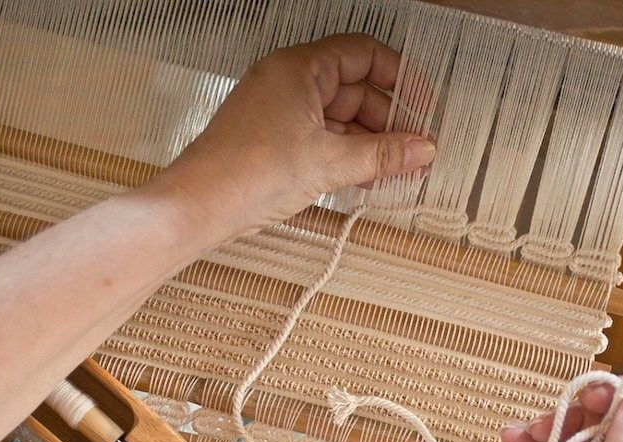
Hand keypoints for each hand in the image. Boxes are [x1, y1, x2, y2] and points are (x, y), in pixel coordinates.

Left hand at [144, 34, 435, 238]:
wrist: (199, 206)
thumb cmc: (247, 171)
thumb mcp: (329, 162)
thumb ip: (382, 154)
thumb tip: (422, 148)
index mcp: (300, 68)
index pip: (363, 54)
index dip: (399, 78)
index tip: (423, 107)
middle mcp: (289, 83)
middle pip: (355, 88)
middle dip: (388, 119)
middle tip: (416, 148)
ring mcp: (281, 112)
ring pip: (340, 117)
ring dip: (370, 143)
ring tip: (398, 171)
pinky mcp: (275, 141)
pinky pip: (322, 138)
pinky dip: (347, 155)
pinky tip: (368, 178)